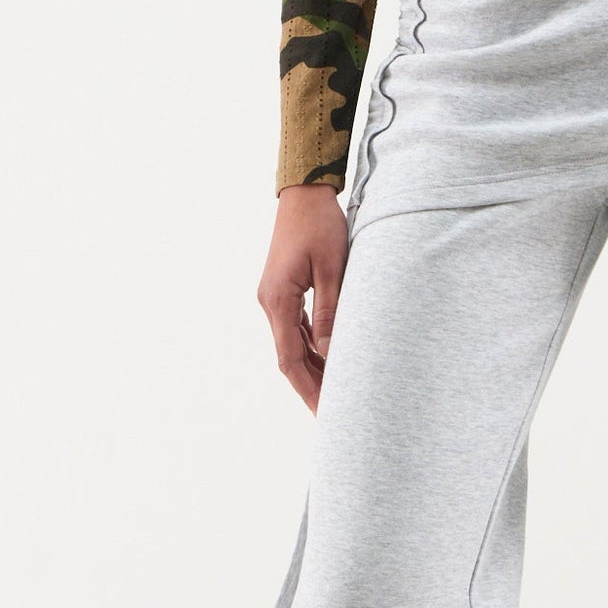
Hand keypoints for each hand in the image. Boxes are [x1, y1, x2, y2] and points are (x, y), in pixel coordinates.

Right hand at [257, 185, 348, 411]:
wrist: (304, 193)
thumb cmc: (320, 225)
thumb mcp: (332, 268)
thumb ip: (331, 312)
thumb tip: (332, 353)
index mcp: (278, 300)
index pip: (290, 359)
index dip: (308, 389)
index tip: (325, 413)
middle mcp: (270, 303)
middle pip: (289, 357)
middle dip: (311, 386)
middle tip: (334, 414)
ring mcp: (275, 297)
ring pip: (292, 344)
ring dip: (313, 368)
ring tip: (336, 392)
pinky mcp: (284, 290)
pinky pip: (296, 328)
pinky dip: (311, 347)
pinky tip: (329, 358)